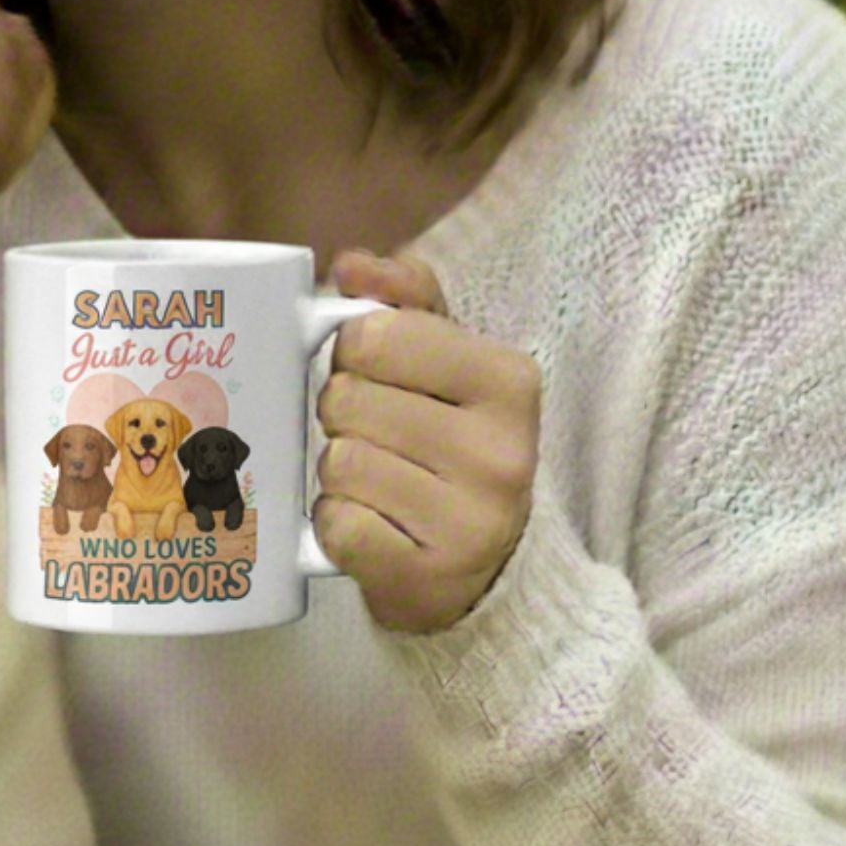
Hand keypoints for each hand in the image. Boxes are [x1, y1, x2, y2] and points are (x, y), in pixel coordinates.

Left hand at [314, 248, 539, 635]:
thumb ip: (404, 297)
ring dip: (339, 471)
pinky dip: (336, 524)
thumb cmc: (452, 441)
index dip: (353, 352)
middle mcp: (502, 452)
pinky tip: (372, 525)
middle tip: (375, 432)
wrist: (486, 570)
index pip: (373, 335)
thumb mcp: (448, 357)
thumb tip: (353, 265)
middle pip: (345, 399)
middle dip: (342, 413)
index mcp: (508, 379)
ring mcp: (471, 523)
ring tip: (378, 480)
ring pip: (338, 462)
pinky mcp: (428, 580)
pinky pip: (336, 526)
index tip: (376, 373)